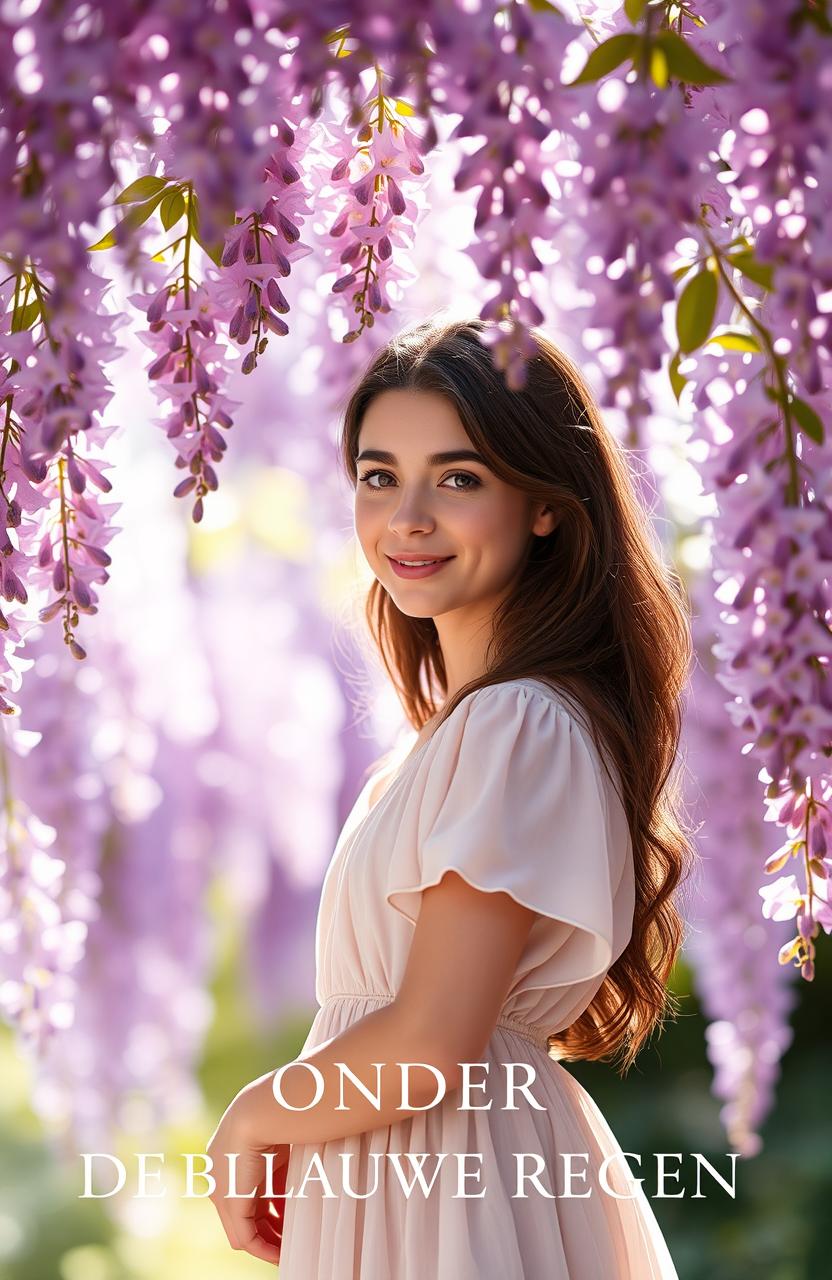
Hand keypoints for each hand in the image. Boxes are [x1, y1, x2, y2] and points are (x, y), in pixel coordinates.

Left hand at [206, 1088, 290, 1264]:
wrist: (268, 1107)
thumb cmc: (284, 1114)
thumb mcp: (282, 1145)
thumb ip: (282, 1172)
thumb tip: (294, 1194)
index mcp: (231, 1152)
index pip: (249, 1190)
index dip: (272, 1209)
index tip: (292, 1220)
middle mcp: (220, 1172)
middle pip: (246, 1212)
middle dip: (271, 1229)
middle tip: (294, 1239)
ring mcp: (221, 1188)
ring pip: (244, 1227)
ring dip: (268, 1241)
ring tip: (290, 1249)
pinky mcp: (229, 1201)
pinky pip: (244, 1236)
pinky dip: (263, 1248)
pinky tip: (280, 1254)